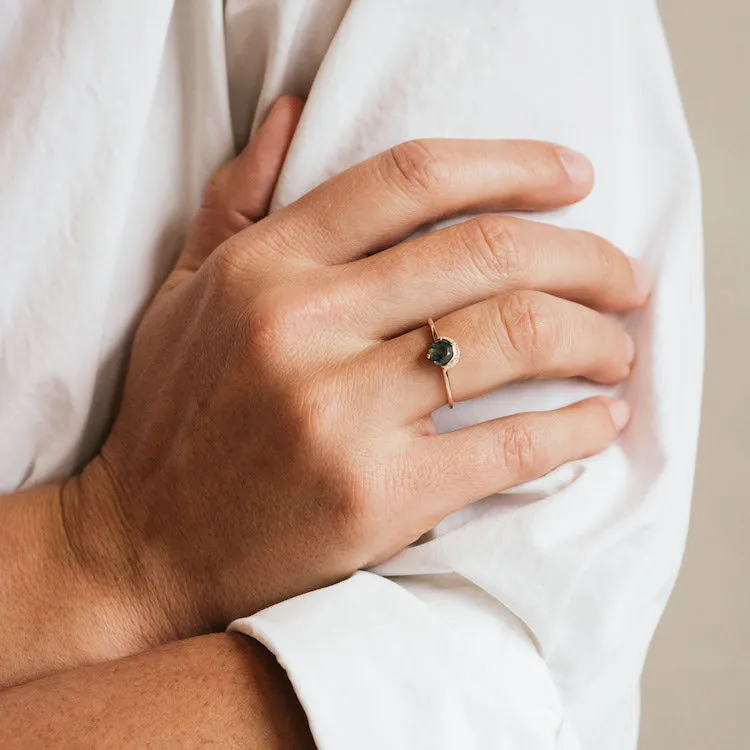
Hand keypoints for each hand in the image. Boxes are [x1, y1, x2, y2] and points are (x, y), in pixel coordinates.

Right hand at [65, 108, 648, 643]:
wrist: (149, 543)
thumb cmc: (174, 418)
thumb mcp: (188, 293)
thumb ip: (239, 197)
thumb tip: (290, 110)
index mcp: (266, 267)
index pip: (412, 179)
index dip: (513, 165)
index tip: (574, 177)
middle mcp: (304, 325)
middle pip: (487, 254)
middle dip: (585, 258)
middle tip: (625, 277)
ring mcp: (341, 411)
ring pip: (513, 337)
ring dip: (593, 338)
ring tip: (617, 347)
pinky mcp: (378, 495)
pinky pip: (509, 444)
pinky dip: (575, 428)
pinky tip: (599, 420)